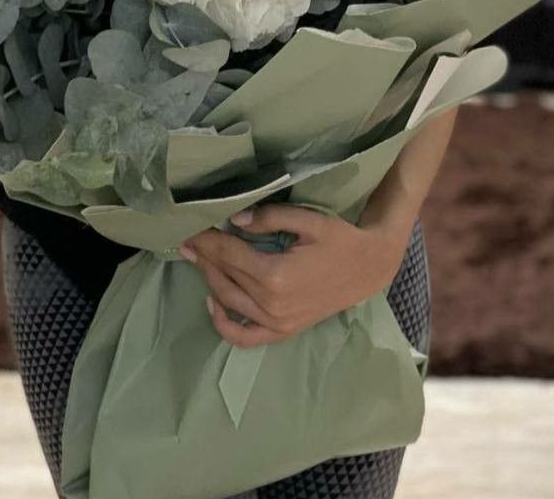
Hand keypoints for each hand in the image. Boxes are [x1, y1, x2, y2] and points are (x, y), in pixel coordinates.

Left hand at [179, 205, 410, 348]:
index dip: (205, 238)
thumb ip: (270, 218)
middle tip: (185, 237)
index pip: (228, 253)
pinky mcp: (282, 332)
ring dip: (207, 278)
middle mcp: (270, 303)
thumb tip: (236, 220)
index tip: (188, 226)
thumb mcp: (309, 220)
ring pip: (227, 300)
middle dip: (202, 254)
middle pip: (223, 275)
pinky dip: (223, 323)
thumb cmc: (340, 240)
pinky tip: (212, 301)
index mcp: (275, 274)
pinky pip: (243, 337)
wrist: (368, 269)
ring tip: (195, 257)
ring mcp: (275, 322)